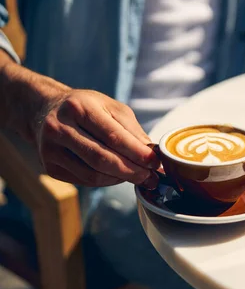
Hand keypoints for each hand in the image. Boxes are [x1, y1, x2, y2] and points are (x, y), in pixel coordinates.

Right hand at [35, 89, 159, 187]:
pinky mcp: (49, 167)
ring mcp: (50, 149)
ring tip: (139, 178)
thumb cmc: (86, 107)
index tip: (156, 163)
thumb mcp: (111, 107)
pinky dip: (106, 181)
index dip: (137, 153)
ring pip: (92, 174)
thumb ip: (132, 130)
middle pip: (102, 159)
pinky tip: (118, 177)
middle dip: (132, 171)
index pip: (113, 136)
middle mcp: (59, 128)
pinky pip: (84, 180)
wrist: (45, 110)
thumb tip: (152, 154)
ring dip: (121, 180)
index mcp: (79, 107)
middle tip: (151, 177)